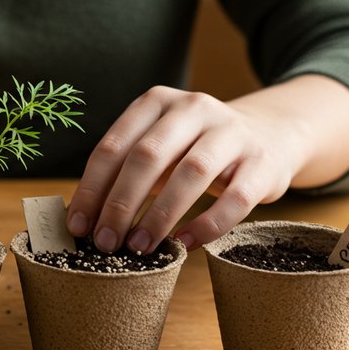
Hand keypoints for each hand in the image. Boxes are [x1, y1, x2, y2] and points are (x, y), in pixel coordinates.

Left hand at [66, 83, 338, 252]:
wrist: (270, 135)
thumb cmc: (195, 149)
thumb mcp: (159, 147)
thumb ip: (124, 172)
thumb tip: (82, 219)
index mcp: (157, 102)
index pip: (114, 146)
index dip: (92, 189)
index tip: (78, 226)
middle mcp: (194, 108)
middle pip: (148, 156)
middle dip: (120, 204)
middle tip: (105, 242)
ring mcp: (232, 132)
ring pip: (191, 173)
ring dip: (160, 215)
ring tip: (139, 247)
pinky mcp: (262, 162)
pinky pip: (234, 198)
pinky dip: (207, 225)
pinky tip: (185, 245)